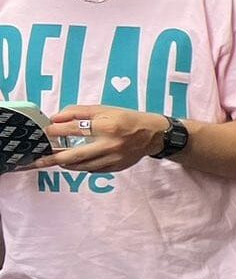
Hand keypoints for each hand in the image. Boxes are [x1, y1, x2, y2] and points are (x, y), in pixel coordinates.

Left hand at [35, 106, 170, 172]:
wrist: (153, 134)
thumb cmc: (127, 119)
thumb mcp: (104, 109)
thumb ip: (79, 112)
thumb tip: (56, 118)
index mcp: (107, 126)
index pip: (75, 129)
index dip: (57, 130)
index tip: (47, 131)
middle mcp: (110, 144)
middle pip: (75, 155)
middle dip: (53, 158)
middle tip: (38, 161)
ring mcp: (113, 158)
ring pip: (82, 166)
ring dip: (65, 164)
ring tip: (54, 162)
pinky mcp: (116, 167)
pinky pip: (93, 170)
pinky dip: (82, 166)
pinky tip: (75, 163)